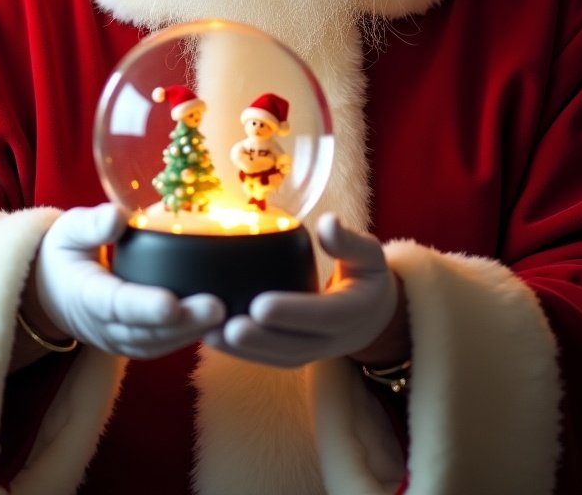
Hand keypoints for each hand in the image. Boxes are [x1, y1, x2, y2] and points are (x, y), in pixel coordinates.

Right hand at [35, 203, 225, 358]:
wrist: (50, 291)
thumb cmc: (65, 253)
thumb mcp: (69, 230)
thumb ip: (91, 225)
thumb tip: (117, 216)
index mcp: (84, 294)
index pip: (115, 304)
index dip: (143, 306)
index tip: (171, 303)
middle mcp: (101, 326)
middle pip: (144, 331)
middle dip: (182, 323)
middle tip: (218, 308)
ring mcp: (117, 339)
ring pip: (156, 344)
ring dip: (191, 333)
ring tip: (227, 316)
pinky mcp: (133, 343)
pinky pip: (161, 345)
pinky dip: (188, 336)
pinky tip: (217, 323)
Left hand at [204, 213, 398, 367]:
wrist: (373, 315)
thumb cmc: (364, 274)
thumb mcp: (368, 255)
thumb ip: (348, 241)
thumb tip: (328, 222)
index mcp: (354, 311)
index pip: (325, 315)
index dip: (293, 312)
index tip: (260, 304)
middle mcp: (335, 339)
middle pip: (296, 346)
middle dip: (260, 341)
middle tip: (227, 328)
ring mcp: (315, 351)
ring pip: (278, 358)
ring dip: (243, 351)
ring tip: (209, 334)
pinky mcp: (297, 354)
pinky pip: (270, 359)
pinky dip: (241, 353)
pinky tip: (210, 336)